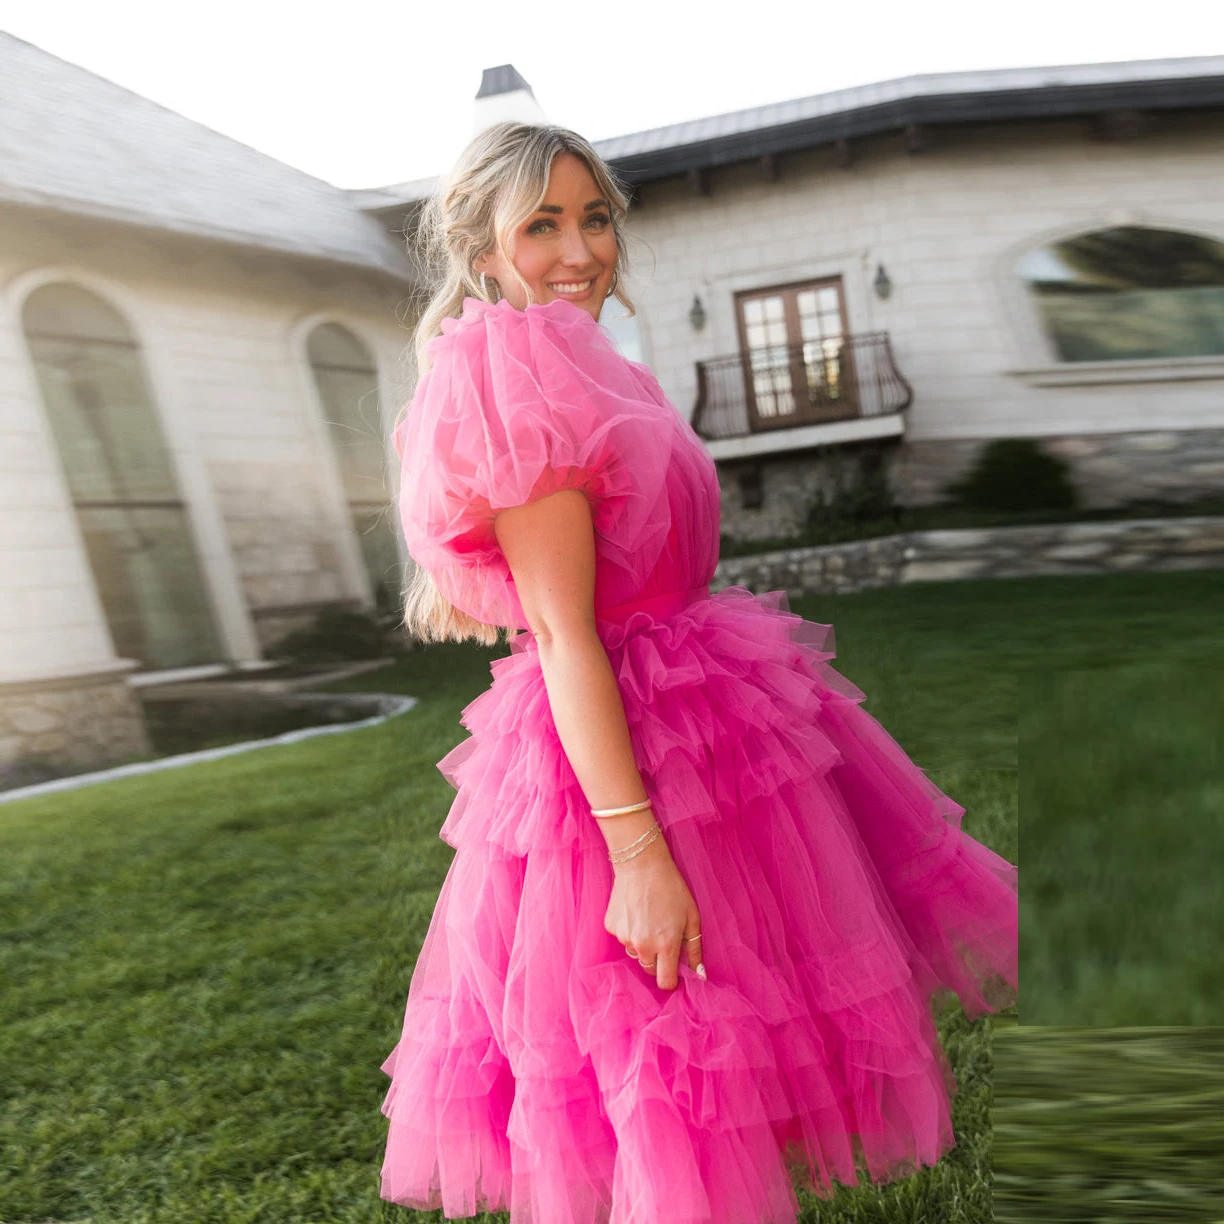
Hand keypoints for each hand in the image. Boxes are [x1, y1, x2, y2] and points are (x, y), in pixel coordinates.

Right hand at [603, 834, 705, 989]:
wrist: (641, 863)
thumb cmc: (672, 888)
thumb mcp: (692, 917)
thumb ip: (695, 949)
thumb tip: (699, 975)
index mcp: (666, 945)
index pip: (665, 982)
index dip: (671, 978)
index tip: (674, 969)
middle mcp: (643, 946)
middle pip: (649, 969)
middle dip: (658, 959)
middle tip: (663, 935)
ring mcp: (624, 937)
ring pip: (636, 952)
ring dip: (643, 944)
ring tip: (649, 918)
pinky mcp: (611, 927)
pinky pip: (623, 938)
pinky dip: (630, 930)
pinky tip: (635, 911)